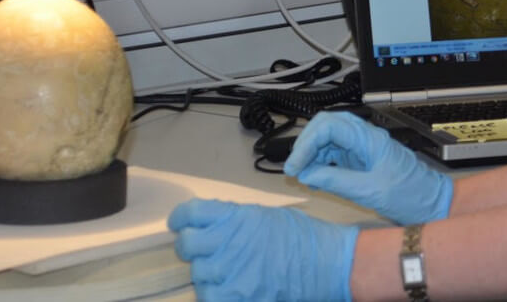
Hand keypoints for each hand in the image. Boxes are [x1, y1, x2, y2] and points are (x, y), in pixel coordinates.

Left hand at [168, 198, 358, 301]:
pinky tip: (229, 288)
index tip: (180, 223)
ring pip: (198, 275)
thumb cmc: (301, 236)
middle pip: (187, 246)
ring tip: (227, 271)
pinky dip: (216, 294)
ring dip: (208, 273)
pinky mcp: (237, 298)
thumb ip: (233, 219)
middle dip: (192, 247)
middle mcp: (227, 243)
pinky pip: (209, 298)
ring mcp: (230, 274)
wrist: (326, 263)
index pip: (189, 214)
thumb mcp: (265, 216)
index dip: (180, 219)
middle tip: (204, 249)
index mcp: (235, 217)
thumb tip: (209, 225)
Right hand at [284, 111, 452, 224]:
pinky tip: (316, 177)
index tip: (295, 164)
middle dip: (307, 144)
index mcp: (370, 139)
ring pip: (329, 139)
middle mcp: (365, 138)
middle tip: (294, 167)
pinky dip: (322, 163)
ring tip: (304, 175)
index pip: (329, 125)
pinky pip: (336, 153)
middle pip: (326, 126)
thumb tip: (307, 174)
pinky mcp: (362, 159)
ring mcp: (363, 147)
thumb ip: (337, 180)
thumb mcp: (370, 191)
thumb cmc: (411, 195)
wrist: (433, 203)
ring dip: (312, 154)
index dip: (307, 142)